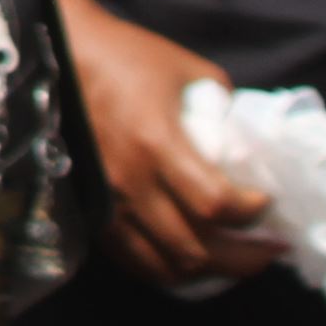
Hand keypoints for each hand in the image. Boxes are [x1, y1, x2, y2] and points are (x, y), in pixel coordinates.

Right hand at [61, 0, 283, 285]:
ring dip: (210, 271)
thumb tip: (248, 138)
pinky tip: (190, 257)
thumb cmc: (122, 56)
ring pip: (167, 266)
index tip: (267, 200)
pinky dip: (169, 269)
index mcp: (156, 143)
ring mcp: (108, 203)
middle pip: (197, 250)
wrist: (54, 54)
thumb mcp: (185, 69)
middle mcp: (131, 183)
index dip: (254, 212)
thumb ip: (222, 106)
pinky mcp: (92, 211)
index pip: (216, 204)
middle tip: (271, 246)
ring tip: (234, 258)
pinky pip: (135, 261)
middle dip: (247, 257)